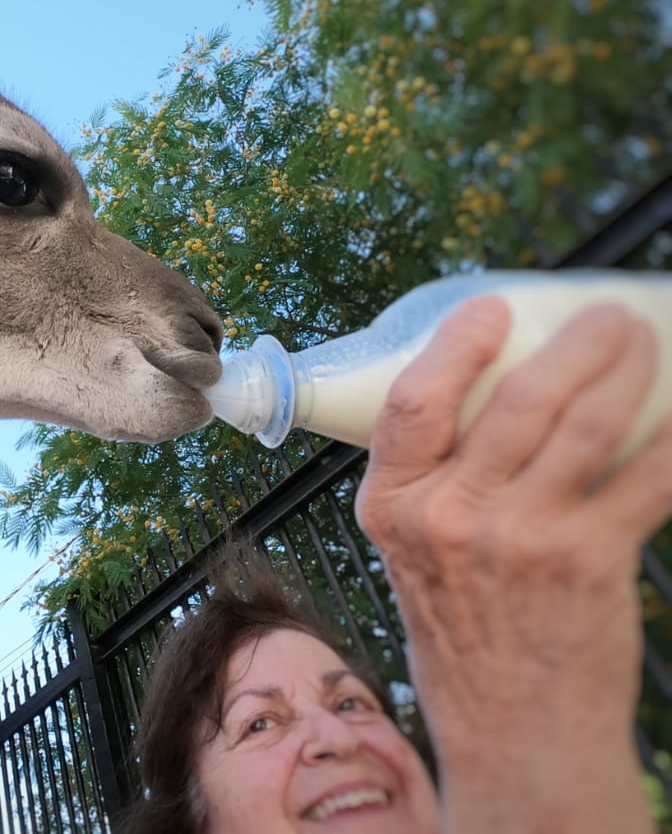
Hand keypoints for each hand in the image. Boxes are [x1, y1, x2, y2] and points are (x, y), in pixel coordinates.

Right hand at [355, 296, 671, 833]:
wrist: (512, 730)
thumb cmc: (463, 634)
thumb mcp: (411, 553)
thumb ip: (435, 484)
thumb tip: (492, 400)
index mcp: (393, 507)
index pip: (413, 403)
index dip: (455, 344)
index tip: (491, 308)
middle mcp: (450, 517)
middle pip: (518, 399)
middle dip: (575, 343)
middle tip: (605, 315)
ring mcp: (521, 538)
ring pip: (586, 424)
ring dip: (629, 369)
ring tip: (645, 341)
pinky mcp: (588, 559)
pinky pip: (646, 476)